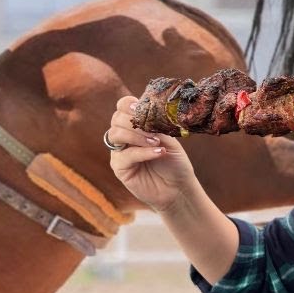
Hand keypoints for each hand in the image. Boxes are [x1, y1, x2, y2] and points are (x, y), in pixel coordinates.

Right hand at [107, 95, 197, 212]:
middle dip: (133, 121)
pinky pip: (124, 155)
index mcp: (136, 125)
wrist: (178, 188)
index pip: (123, 106)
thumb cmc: (175, 162)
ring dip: (136, 135)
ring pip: (115, 134)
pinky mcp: (120, 168)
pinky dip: (142, 152)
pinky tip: (158, 153)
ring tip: (156, 142)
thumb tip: (144, 114)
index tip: (140, 108)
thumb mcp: (169, 139)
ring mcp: (120, 152)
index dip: (128, 104)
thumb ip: (154, 126)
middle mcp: (125, 136)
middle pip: (116, 118)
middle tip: (152, 130)